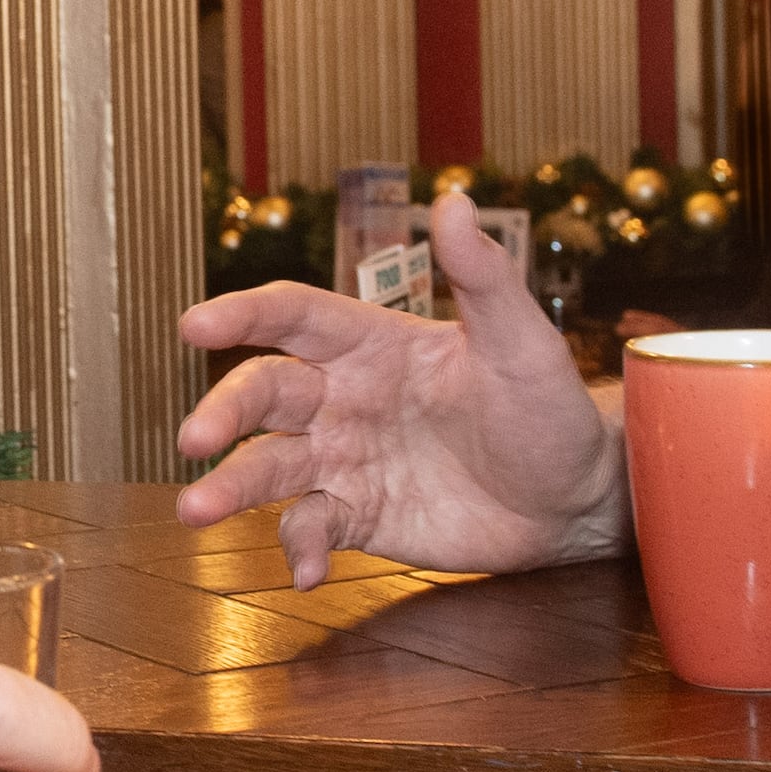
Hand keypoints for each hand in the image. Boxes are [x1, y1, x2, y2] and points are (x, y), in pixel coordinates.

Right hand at [172, 189, 622, 585]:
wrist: (575, 500)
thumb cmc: (550, 409)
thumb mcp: (522, 342)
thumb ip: (483, 276)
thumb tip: (454, 199)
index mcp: (372, 344)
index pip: (293, 318)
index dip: (242, 315)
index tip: (195, 325)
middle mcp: (344, 398)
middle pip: (264, 393)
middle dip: (224, 412)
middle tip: (195, 439)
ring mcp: (347, 460)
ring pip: (269, 466)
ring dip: (232, 486)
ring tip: (197, 511)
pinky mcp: (359, 516)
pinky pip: (311, 527)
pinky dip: (299, 548)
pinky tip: (308, 572)